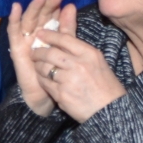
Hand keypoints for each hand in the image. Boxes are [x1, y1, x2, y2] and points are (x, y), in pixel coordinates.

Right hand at [7, 0, 71, 117]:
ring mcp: (25, 40)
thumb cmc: (55, 70)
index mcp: (47, 32)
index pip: (51, 13)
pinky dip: (14, 19)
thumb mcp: (64, 46)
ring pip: (29, 20)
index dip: (56, 2)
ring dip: (34, 7)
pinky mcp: (16, 49)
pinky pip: (14, 32)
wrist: (45, 95)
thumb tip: (71, 5)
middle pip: (41, 14)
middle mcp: (35, 34)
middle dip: (48, 2)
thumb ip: (67, 28)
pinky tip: (16, 7)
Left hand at [28, 5, 126, 123]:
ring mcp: (69, 80)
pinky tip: (42, 78)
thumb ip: (80, 49)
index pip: (64, 39)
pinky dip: (41, 79)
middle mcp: (78, 65)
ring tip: (37, 65)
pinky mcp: (61, 95)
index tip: (40, 33)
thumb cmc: (104, 84)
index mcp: (89, 53)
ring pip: (44, 68)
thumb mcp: (97, 61)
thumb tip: (62, 38)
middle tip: (34, 52)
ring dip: (37, 66)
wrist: (108, 109)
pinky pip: (45, 83)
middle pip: (50, 53)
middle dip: (38, 51)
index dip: (50, 34)